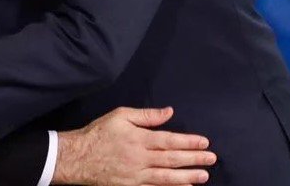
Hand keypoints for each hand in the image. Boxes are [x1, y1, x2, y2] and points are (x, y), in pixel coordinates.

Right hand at [54, 107, 213, 185]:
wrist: (78, 157)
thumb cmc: (99, 133)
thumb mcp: (121, 115)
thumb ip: (146, 115)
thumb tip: (169, 111)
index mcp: (139, 139)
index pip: (169, 140)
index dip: (188, 142)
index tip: (204, 142)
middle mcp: (140, 158)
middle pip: (171, 159)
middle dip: (194, 159)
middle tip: (211, 159)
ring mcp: (136, 175)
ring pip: (166, 177)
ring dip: (187, 177)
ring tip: (203, 176)